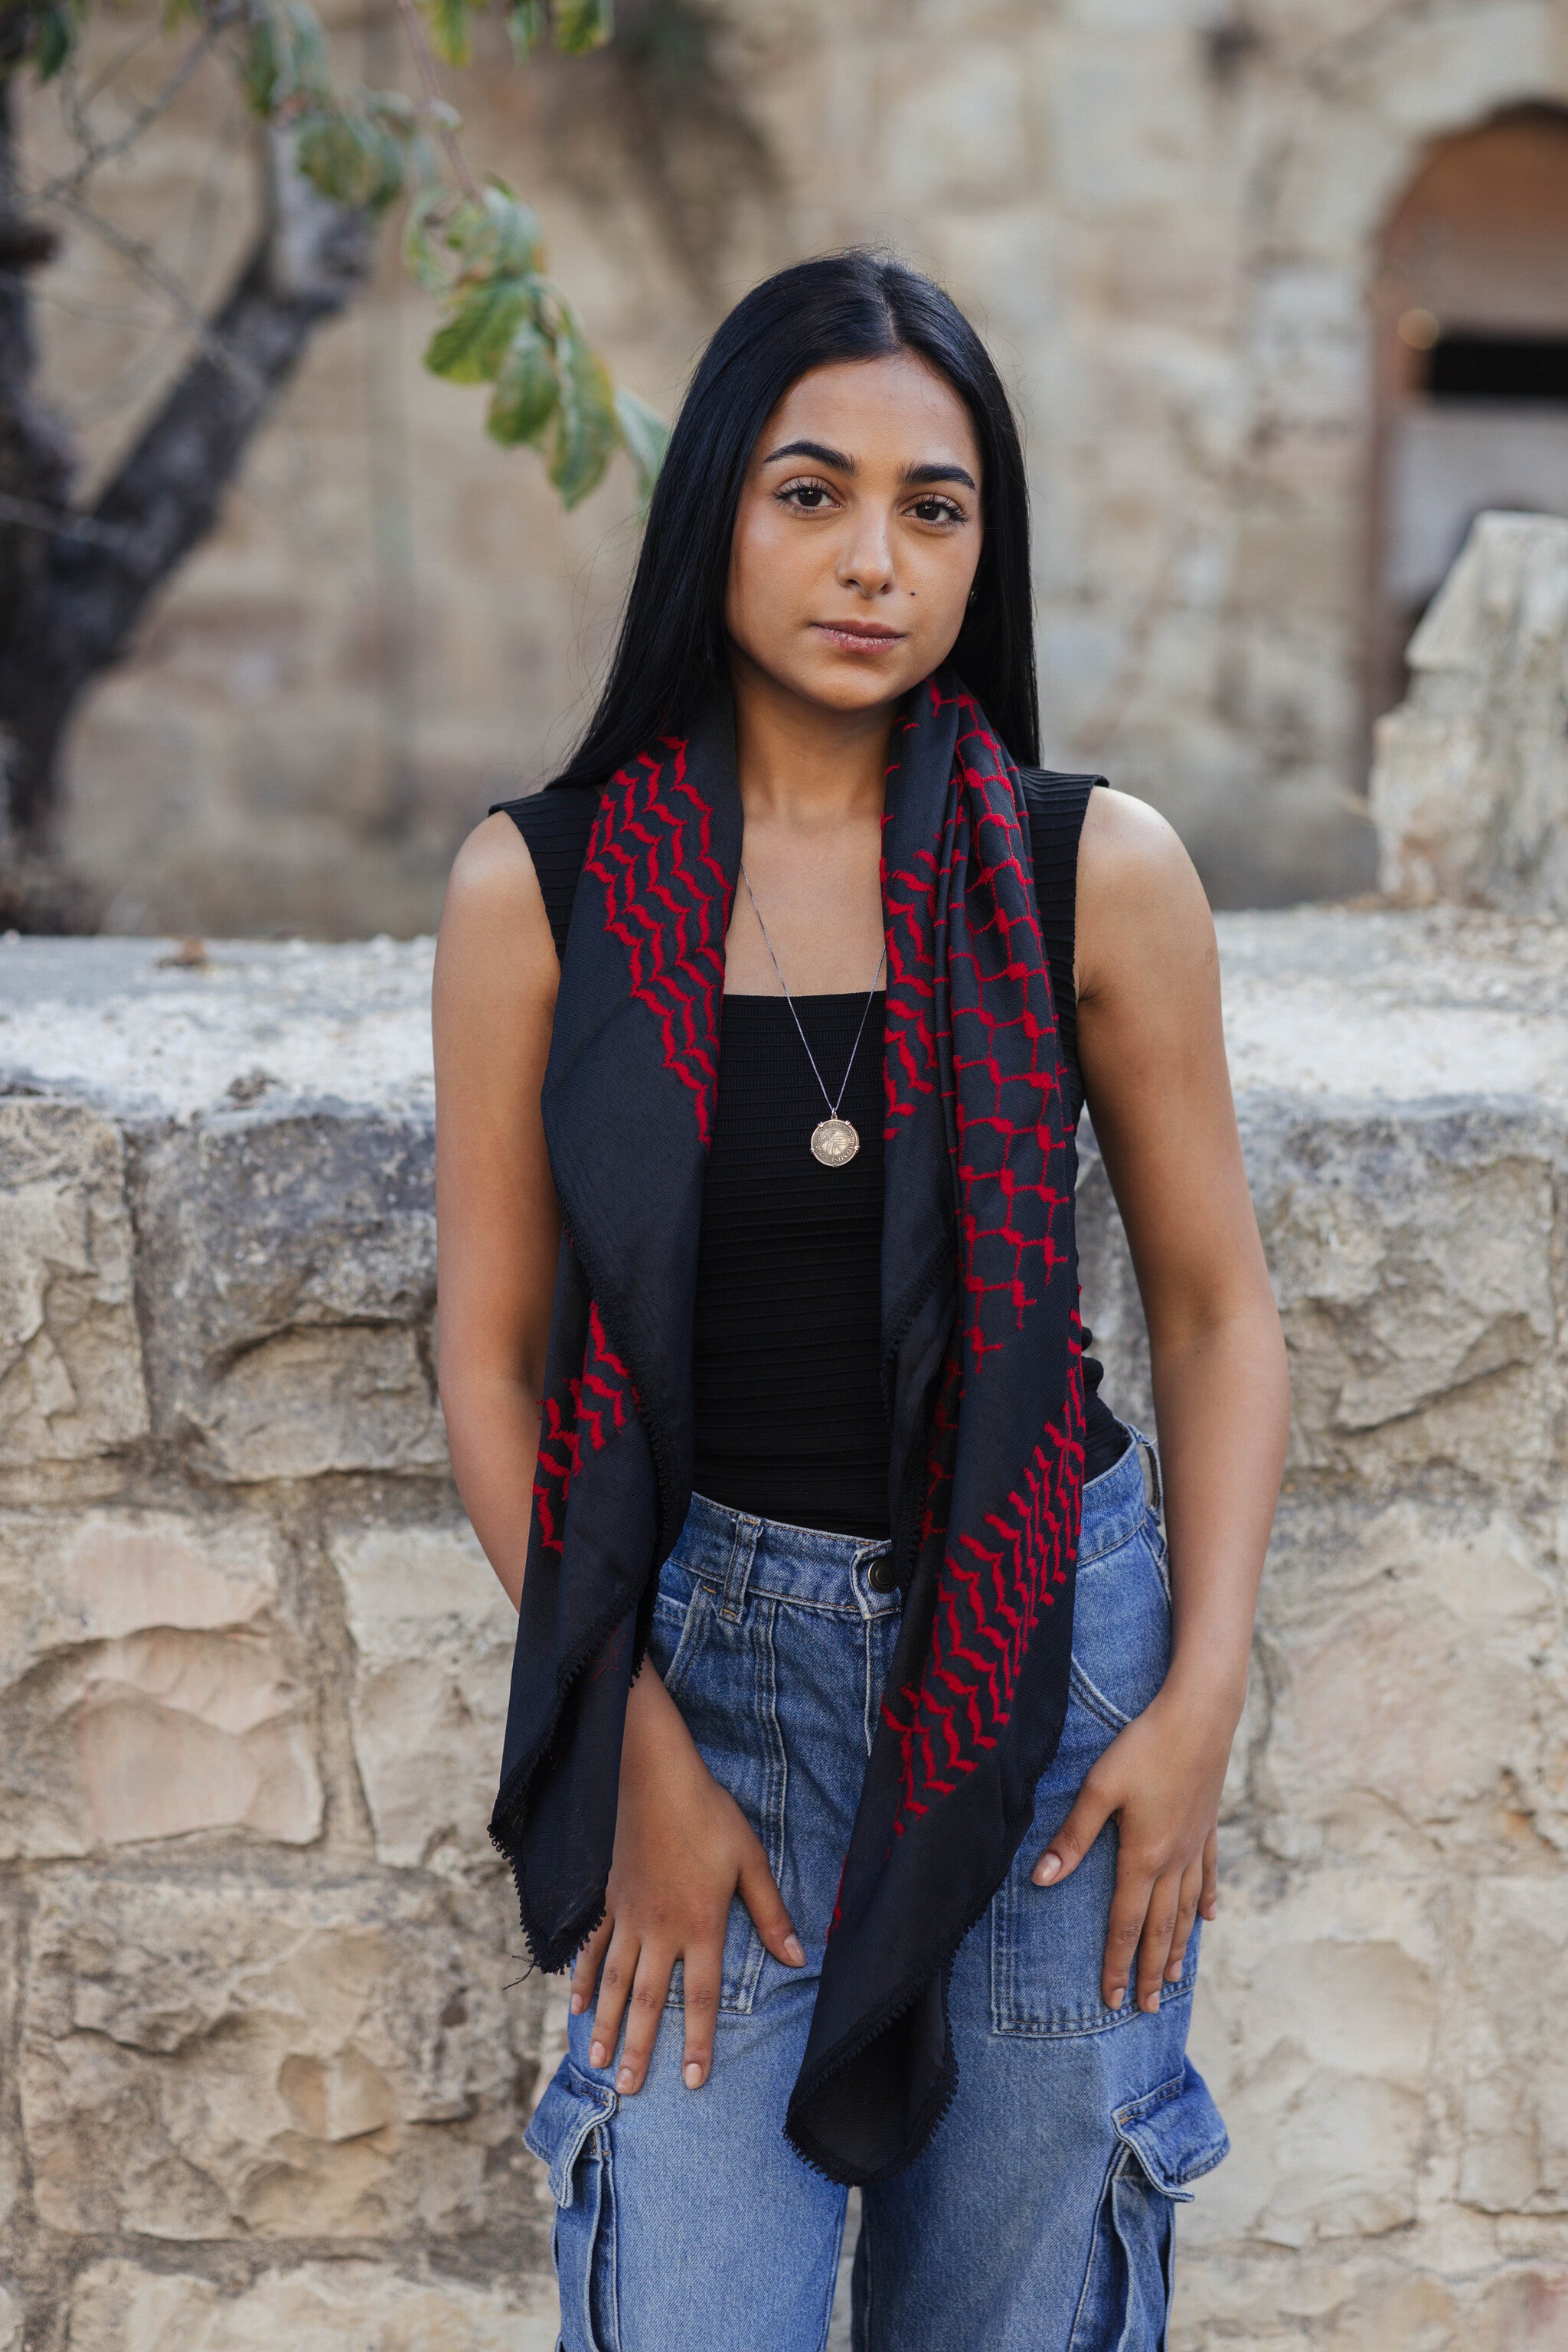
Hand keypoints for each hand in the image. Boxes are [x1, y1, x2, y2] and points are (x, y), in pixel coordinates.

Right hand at [570, 1666, 804, 2094]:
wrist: (656, 1777)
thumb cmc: (710, 1816)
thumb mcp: (751, 1861)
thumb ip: (770, 1915)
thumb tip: (797, 1958)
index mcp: (700, 1924)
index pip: (700, 1997)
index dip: (698, 2042)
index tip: (693, 2082)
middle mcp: (660, 1930)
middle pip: (647, 2001)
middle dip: (639, 2047)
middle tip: (630, 2090)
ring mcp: (628, 1917)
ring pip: (612, 1982)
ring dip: (605, 2024)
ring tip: (598, 2062)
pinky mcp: (609, 1900)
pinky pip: (592, 1948)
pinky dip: (582, 1979)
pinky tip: (575, 2006)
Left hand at [1032, 1684, 1231, 2013]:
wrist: (1201, 1716)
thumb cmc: (1144, 1747)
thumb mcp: (1099, 1789)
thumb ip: (1072, 1837)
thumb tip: (1041, 1880)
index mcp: (1143, 1857)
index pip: (1124, 1924)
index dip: (1115, 1964)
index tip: (1110, 1999)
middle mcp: (1174, 1861)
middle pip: (1159, 1929)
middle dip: (1148, 1971)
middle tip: (1147, 2009)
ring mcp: (1196, 1846)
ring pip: (1187, 1910)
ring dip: (1178, 1947)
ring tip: (1172, 1978)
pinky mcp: (1209, 1827)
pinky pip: (1208, 1876)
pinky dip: (1207, 1901)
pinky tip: (1210, 1919)